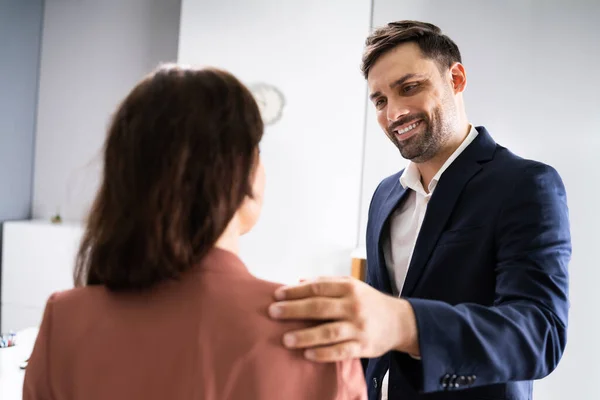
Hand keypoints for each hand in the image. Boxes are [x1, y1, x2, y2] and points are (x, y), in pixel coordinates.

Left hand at [268, 276, 418, 361]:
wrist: (399, 321)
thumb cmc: (369, 302)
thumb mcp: (352, 286)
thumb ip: (326, 283)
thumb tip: (299, 282)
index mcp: (349, 288)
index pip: (317, 288)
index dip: (295, 292)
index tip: (277, 295)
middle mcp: (353, 306)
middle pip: (319, 308)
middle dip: (294, 310)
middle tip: (273, 312)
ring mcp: (358, 327)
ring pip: (328, 331)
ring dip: (306, 336)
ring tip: (286, 339)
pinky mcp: (363, 346)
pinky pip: (340, 351)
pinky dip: (323, 353)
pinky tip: (307, 354)